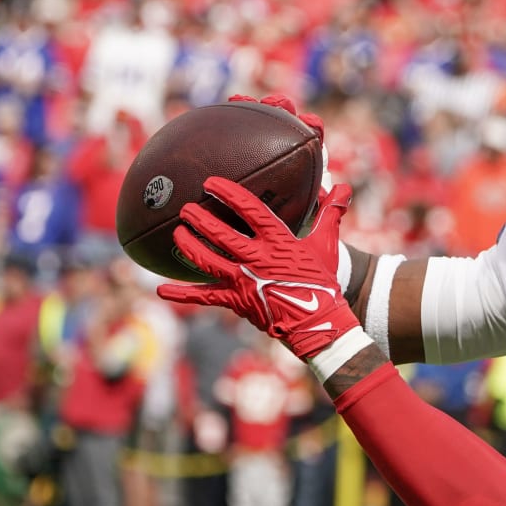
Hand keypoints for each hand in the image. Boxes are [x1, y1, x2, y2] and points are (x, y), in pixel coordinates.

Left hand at [156, 176, 358, 360]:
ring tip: (177, 232)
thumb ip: (330, 213)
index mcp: (278, 241)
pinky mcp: (236, 301)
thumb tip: (344, 186)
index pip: (250, 210)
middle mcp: (256, 258)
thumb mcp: (327, 245)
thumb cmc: (322, 282)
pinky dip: (183, 294)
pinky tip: (162, 290)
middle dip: (200, 218)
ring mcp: (244, 280)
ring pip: (207, 260)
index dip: (229, 194)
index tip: (212, 183)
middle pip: (220, 234)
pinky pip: (205, 296)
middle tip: (186, 207)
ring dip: (189, 245)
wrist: (318, 322)